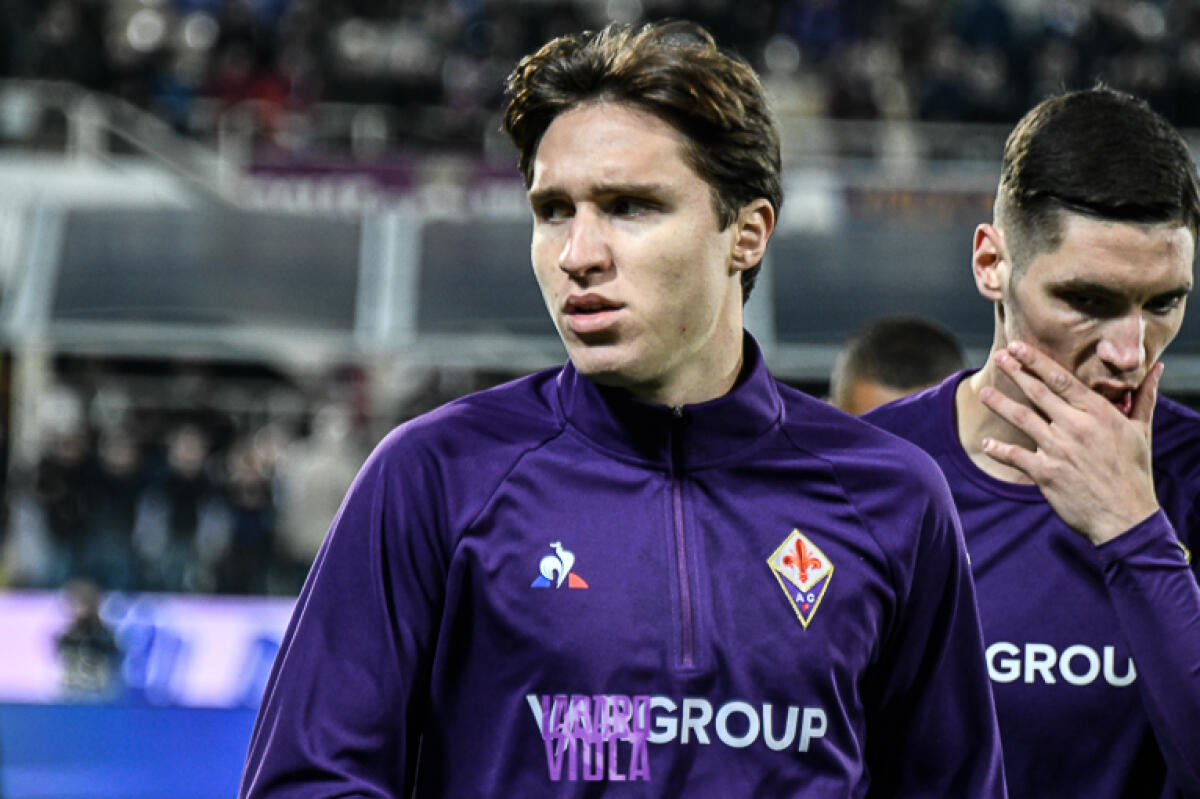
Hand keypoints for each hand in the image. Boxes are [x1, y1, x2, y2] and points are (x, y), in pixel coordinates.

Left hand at [979, 341, 1161, 544]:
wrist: (1126, 517)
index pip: (1061, 380)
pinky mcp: (1046, 474)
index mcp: (1098, 413)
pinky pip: (1016, 456)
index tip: (1017, 347)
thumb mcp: (1141, 431)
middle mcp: (1076, 427)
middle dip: (1016, 372)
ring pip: (1022, 419)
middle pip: (1038, 393)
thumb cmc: (1134, 472)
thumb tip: (1157, 368)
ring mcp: (1059, 450)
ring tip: (984, 392)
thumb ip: (1143, 397)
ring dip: (1001, 404)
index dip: (1036, 362)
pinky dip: (999, 450)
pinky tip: (986, 443)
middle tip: (998, 357)